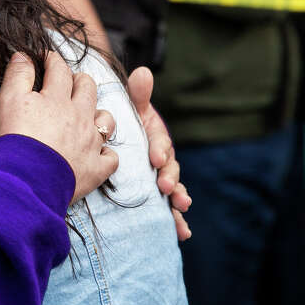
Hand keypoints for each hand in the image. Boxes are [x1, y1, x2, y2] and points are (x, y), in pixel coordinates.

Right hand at [0, 51, 118, 204]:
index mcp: (57, 98)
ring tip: (86, 117)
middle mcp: (80, 116)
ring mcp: (91, 143)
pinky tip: (95, 153)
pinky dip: (105, 153)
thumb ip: (17, 74)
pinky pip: (110, 158)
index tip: (46, 57)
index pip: (59, 69)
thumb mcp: (8, 99)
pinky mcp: (96, 168)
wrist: (26, 180)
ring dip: (97, 115)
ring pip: (106, 120)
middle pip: (88, 88)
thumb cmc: (15, 138)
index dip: (52, 59)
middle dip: (79, 81)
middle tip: (68, 83)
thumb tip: (23, 54)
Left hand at [128, 66, 191, 240]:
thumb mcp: (133, 108)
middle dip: (170, 178)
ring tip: (179, 208)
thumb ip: (138, 94)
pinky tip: (183, 233)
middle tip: (165, 186)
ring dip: (178, 199)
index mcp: (157, 139)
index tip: (155, 156)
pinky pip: (168, 208)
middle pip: (170, 169)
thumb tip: (143, 71)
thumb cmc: (129, 122)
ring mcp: (162, 177)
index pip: (161, 143)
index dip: (160, 149)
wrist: (122, 138)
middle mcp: (163, 159)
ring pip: (173, 189)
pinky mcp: (157, 194)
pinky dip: (176, 221)